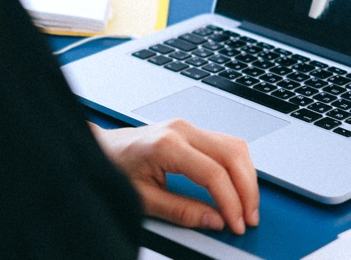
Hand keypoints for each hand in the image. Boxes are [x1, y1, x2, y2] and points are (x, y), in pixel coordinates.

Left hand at [91, 119, 258, 234]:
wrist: (100, 148)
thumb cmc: (115, 168)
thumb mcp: (144, 198)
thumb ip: (182, 211)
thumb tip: (215, 220)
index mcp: (167, 145)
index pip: (214, 173)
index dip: (231, 202)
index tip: (236, 223)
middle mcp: (182, 130)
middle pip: (232, 155)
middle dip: (247, 190)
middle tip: (249, 217)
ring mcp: (187, 126)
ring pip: (235, 146)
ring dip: (247, 177)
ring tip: (247, 206)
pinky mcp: (190, 130)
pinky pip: (226, 144)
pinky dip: (237, 166)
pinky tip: (238, 186)